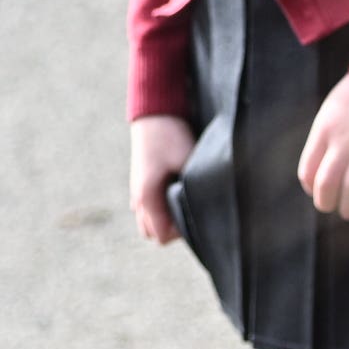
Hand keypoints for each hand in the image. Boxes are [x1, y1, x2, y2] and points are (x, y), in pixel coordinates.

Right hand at [129, 115, 195, 243]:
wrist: (154, 112)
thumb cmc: (170, 135)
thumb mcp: (188, 161)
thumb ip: (195, 187)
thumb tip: (211, 205)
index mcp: (148, 197)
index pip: (162, 236)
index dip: (180, 233)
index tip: (194, 215)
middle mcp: (138, 198)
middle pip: (152, 233)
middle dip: (171, 229)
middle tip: (189, 211)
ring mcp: (136, 191)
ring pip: (147, 221)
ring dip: (163, 218)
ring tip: (181, 202)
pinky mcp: (140, 182)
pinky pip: (146, 208)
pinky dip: (158, 208)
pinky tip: (173, 192)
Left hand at [299, 73, 348, 219]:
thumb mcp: (333, 107)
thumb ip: (325, 134)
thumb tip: (320, 164)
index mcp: (324, 129)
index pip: (308, 170)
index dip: (310, 187)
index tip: (316, 191)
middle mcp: (344, 140)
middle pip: (327, 183)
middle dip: (326, 202)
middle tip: (331, 207)